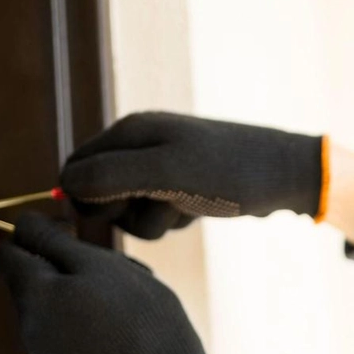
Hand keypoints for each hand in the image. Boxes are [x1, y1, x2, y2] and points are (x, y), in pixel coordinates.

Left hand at [0, 212, 226, 353]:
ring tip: (116, 305)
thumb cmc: (140, 315)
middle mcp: (26, 326)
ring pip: (46, 307)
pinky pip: (57, 334)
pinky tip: (112, 330)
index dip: (35, 235)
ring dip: (71, 296)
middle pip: (29, 280)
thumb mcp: (102, 264)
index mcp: (35, 294)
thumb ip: (53, 241)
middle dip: (60, 269)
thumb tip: (22, 225)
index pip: (8, 251)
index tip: (69, 234)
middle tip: (109, 275)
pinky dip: (76, 324)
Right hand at [59, 111, 325, 237]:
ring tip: (185, 207)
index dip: (86, 201)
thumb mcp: (167, 175)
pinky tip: (198, 210)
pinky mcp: (180, 185)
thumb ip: (112, 178)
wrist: (286, 176)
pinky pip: (155, 213)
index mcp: (130, 132)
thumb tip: (67, 188)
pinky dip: (172, 220)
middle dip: (123, 213)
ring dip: (152, 221)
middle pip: (97, 193)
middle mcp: (140, 144)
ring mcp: (161, 166)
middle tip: (159, 207)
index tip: (119, 212)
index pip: (74, 171)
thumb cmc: (229, 173)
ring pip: (128, 210)